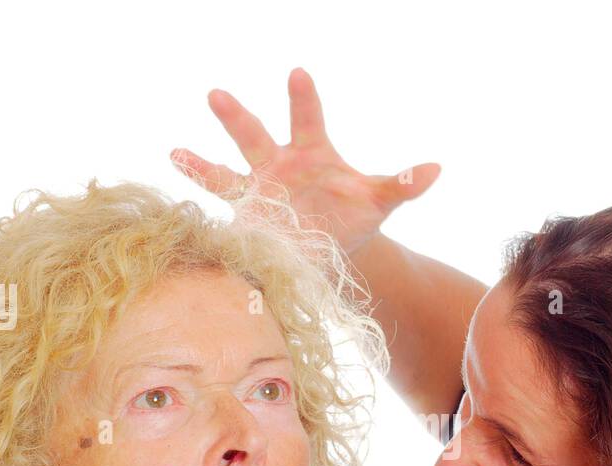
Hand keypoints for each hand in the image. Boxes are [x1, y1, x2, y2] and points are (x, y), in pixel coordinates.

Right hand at [171, 67, 439, 254]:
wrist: (328, 247)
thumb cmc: (352, 216)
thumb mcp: (379, 201)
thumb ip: (403, 184)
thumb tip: (438, 168)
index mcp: (312, 152)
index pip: (307, 119)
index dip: (303, 97)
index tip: (298, 73)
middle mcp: (278, 163)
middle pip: (255, 136)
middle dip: (237, 117)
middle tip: (217, 94)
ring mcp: (257, 189)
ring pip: (228, 171)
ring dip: (202, 164)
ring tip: (176, 152)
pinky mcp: (245, 218)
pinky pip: (220, 213)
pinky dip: (199, 209)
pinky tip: (173, 205)